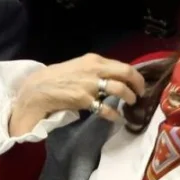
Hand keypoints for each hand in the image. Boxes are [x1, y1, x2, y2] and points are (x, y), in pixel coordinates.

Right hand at [8, 53, 144, 136]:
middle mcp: (95, 69)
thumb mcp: (80, 67)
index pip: (123, 65)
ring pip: (120, 89)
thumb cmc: (58, 78)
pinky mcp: (84, 99)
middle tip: (141, 94)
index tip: (139, 84)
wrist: (38, 89)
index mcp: (94, 60)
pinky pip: (106, 108)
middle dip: (138, 85)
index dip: (135, 76)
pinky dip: (115, 115)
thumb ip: (96, 70)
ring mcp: (90, 84)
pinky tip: (117, 119)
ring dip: (130, 98)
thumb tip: (115, 78)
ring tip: (131, 104)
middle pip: (127, 73)